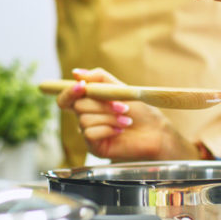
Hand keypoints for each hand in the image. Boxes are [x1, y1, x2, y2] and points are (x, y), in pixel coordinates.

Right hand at [54, 67, 198, 160]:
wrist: (155, 131)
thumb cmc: (139, 110)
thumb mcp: (119, 88)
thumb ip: (99, 78)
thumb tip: (75, 72)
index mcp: (88, 102)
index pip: (66, 98)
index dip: (69, 91)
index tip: (82, 86)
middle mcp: (85, 117)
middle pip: (78, 106)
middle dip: (102, 105)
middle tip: (123, 107)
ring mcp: (88, 133)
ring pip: (85, 120)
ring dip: (109, 117)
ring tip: (126, 120)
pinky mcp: (94, 147)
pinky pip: (89, 134)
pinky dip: (107, 129)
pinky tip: (120, 130)